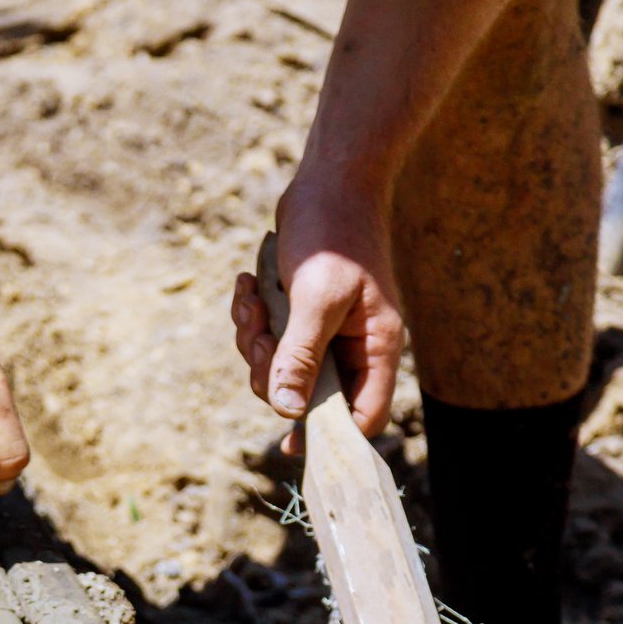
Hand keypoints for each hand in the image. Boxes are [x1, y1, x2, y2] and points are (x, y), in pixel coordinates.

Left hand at [230, 181, 404, 453]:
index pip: (362, 415)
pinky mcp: (301, 314)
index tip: (288, 446)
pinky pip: (268, 338)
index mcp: (375, 347)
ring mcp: (326, 331)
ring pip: (279, 368)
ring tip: (251, 298)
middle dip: (270, 371)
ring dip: (254, 339)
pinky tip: (247, 285)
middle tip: (258, 334)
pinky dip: (252, 317)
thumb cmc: (334, 231)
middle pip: (307, 397)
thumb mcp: (316, 296)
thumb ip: (300, 355)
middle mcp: (353, 346)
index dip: (328, 437)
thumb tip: (287, 412)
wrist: (330, 177)